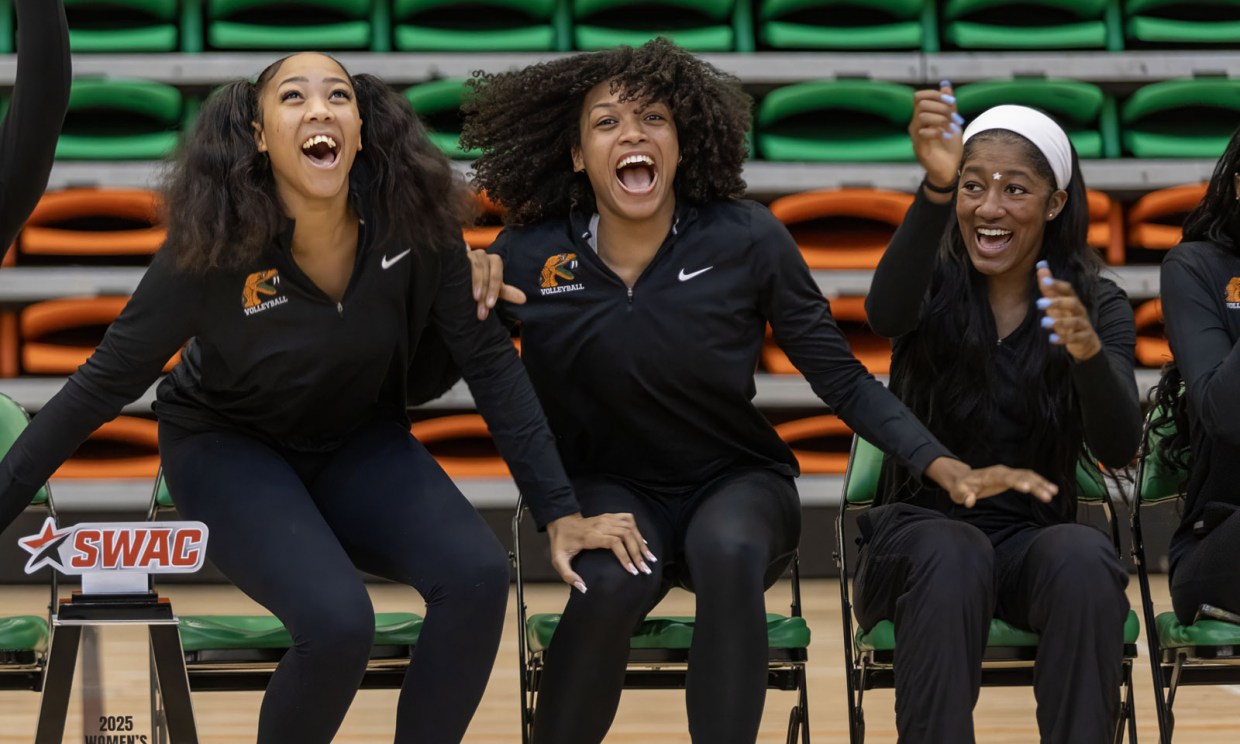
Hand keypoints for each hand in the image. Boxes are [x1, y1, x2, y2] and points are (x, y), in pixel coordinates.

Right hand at [465, 246, 525, 320]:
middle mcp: (483, 255)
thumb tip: (524, 299)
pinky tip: (460, 284)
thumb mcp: (493, 288)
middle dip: (485, 292)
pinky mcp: (458, 255)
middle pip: (486, 274)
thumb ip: (507, 292)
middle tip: (483, 308)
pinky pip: (461, 263)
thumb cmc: (480, 282)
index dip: (494, 291)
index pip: (496, 276)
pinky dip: (462, 273)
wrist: (457, 272)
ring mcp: (470, 254)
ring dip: (477, 285)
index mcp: (495, 262)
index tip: (490, 305)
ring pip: (476, 269)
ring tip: (476, 298)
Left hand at [546, 512, 656, 592]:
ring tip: (649, 557)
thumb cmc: (562, 543)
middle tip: (645, 569)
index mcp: (590, 536)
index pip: (614, 543)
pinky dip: (637, 530)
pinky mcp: (610, 516)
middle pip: (626, 535)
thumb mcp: (558, 561)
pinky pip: (628, 519)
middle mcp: (601, 525)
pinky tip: (643, 542)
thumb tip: (583, 589)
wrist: (562, 522)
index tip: (632, 571)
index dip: (625, 556)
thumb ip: (568, 576)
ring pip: (630, 527)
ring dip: (641, 543)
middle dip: (638, 553)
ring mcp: (606, 519)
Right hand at [909, 81, 963, 199]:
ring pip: (922, 116)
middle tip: (953, 117)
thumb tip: (946, 85)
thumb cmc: (950, 147)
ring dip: (940, 119)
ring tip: (950, 128)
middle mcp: (915, 126)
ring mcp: (916, 137)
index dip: (934, 94)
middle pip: (921, 104)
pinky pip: (924, 133)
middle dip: (941, 107)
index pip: (919, 97)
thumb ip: (949, 105)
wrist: (949, 170)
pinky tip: (945, 136)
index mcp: (922, 117)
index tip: (950, 101)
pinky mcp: (919, 148)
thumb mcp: (953, 122)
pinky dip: (937, 131)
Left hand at [925, 457, 1057, 507]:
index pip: (1006, 477)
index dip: (1017, 482)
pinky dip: (1039, 482)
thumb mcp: (958, 493)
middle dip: (1035, 485)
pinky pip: (1028, 477)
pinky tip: (1051, 489)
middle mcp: (1001, 471)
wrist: (963, 479)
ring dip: (1041, 483)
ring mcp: (1008, 473)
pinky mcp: (1012, 477)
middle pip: (1021, 475)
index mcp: (989, 475)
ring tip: (1054, 492)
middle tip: (1048, 496)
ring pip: (1028, 475)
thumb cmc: (961, 487)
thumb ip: (963, 496)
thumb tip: (969, 501)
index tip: (1028, 488)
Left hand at [1036, 261, 1101, 360]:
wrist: (1086, 342)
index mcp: (1072, 300)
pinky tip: (1052, 339)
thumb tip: (1040, 265)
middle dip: (1056, 302)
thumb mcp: (1058, 303)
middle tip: (1039, 303)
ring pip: (1074, 321)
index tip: (1045, 280)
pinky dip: (1064, 338)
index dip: (1057, 284)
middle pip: (1072, 303)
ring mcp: (1083, 324)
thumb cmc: (1068, 318)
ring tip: (1044, 322)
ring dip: (1059, 321)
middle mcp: (1079, 310)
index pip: (1067, 289)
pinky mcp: (1084, 338)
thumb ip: (1049, 287)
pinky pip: (1076, 338)